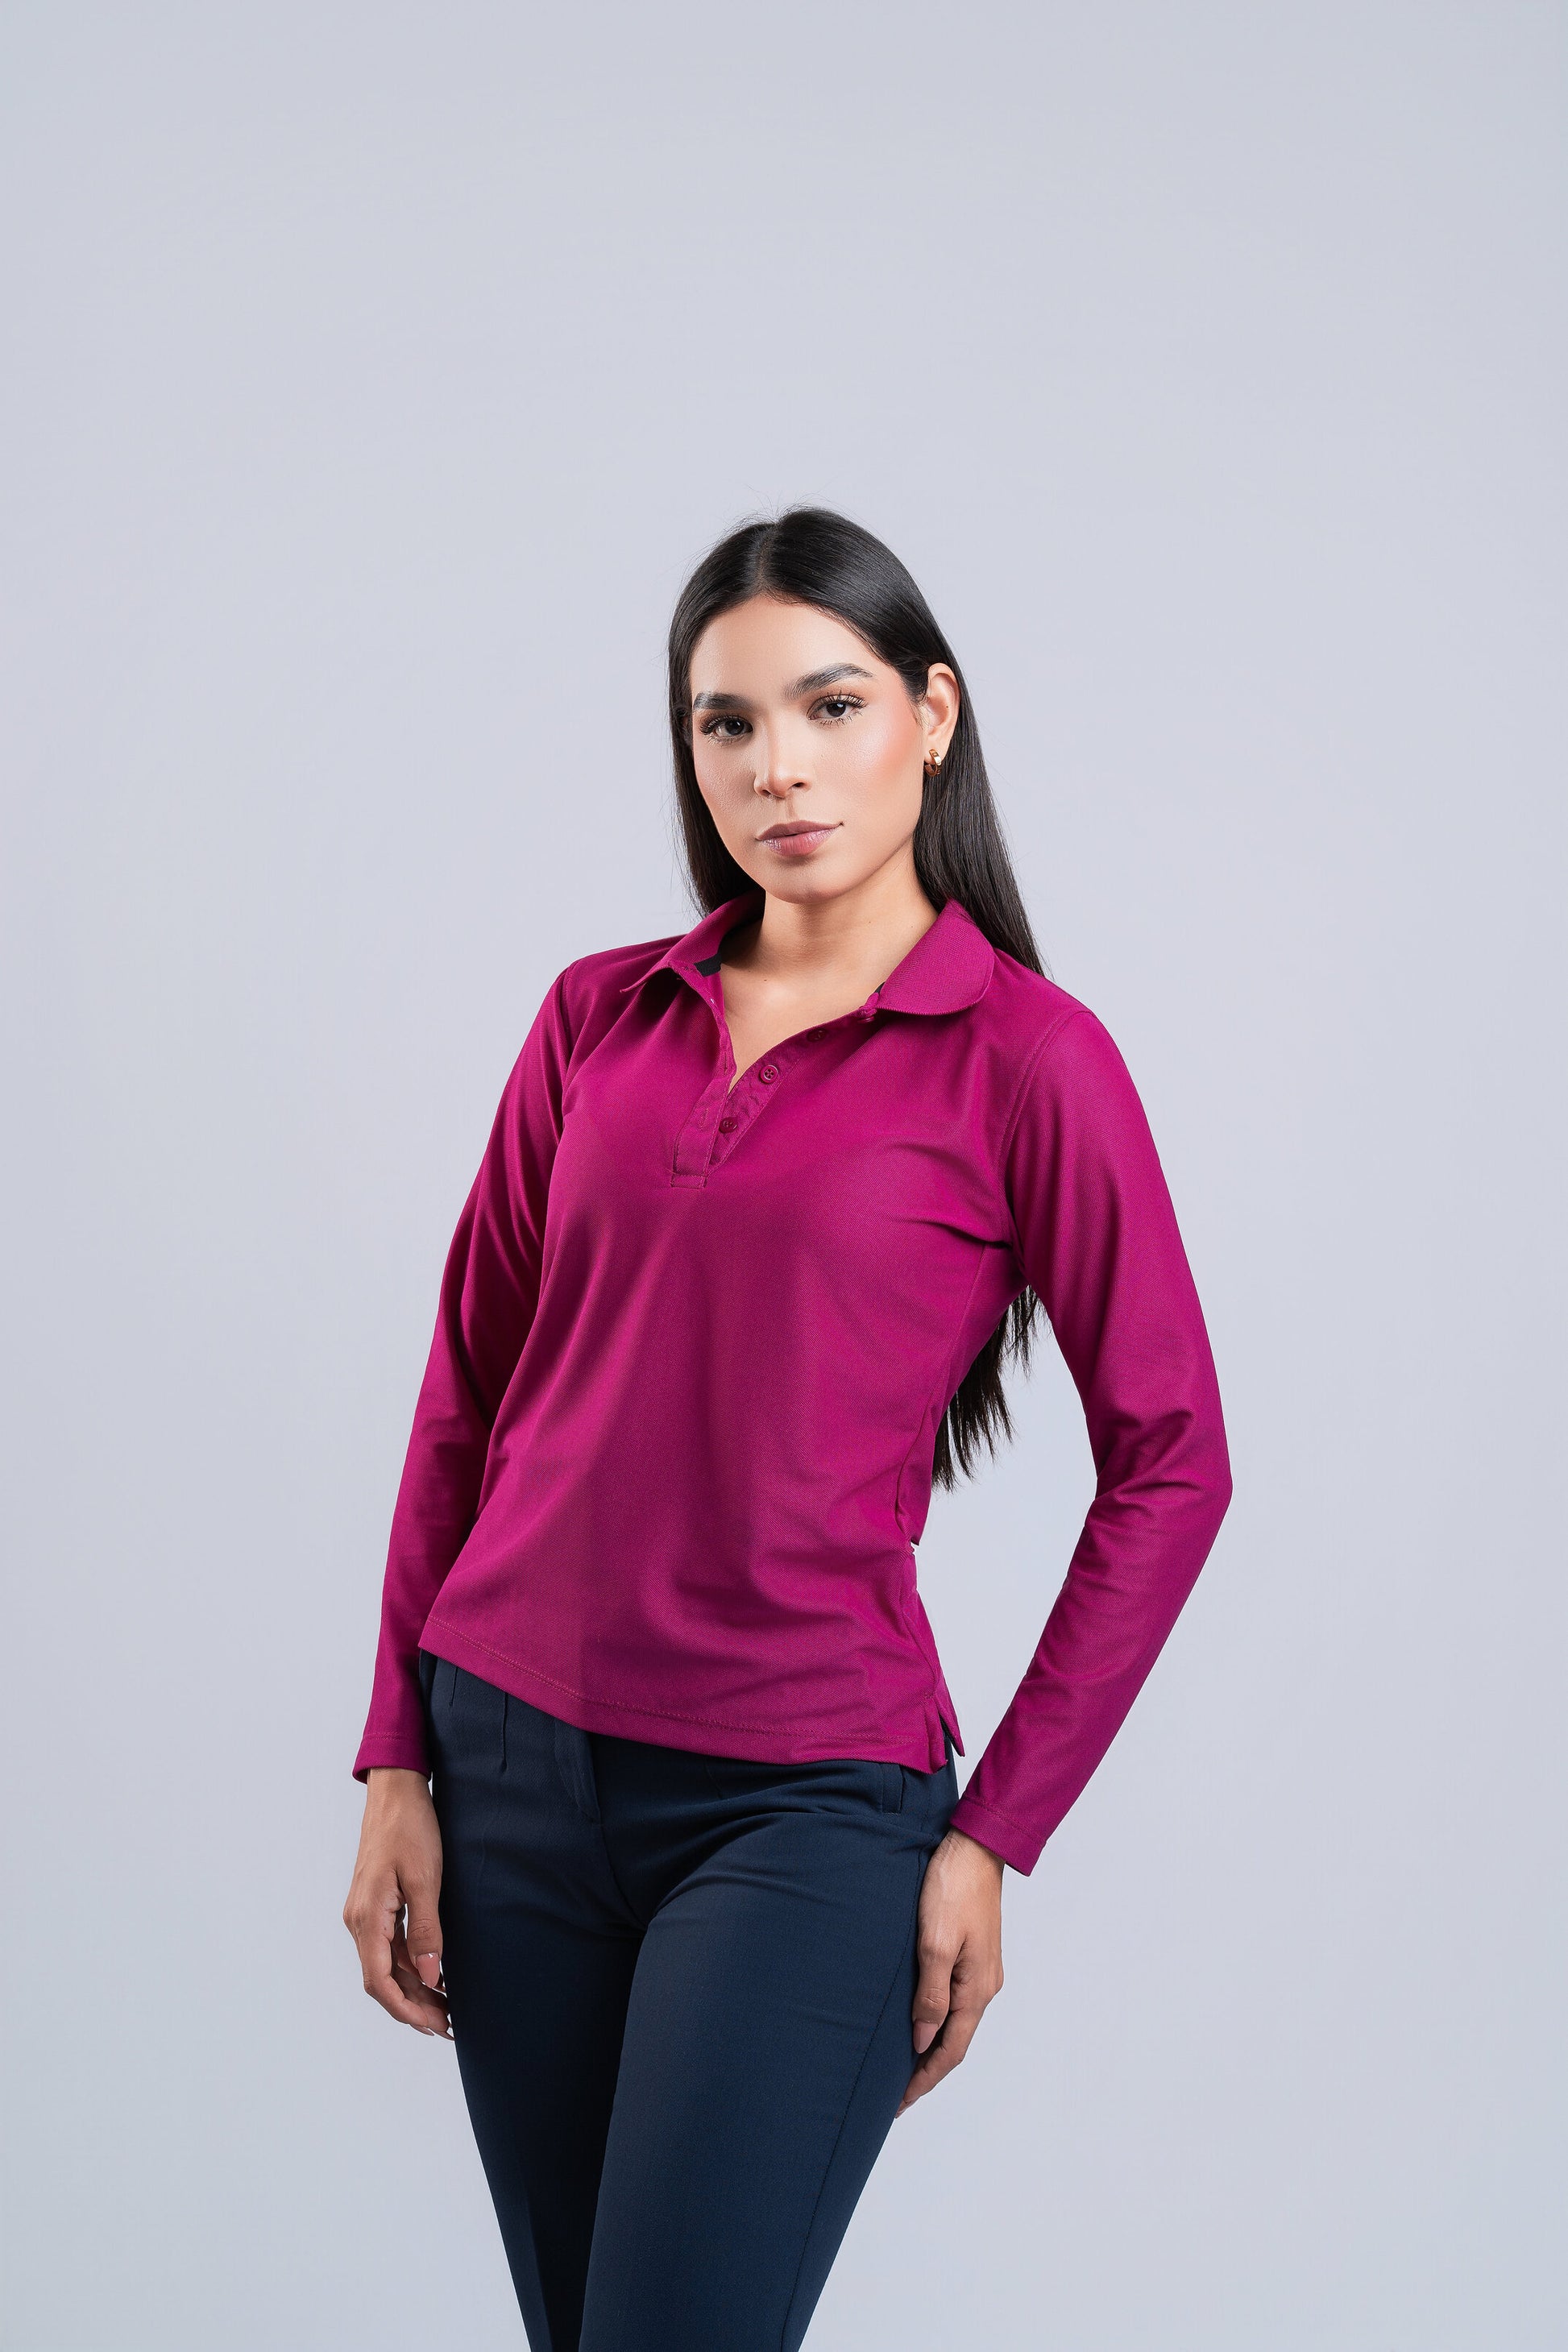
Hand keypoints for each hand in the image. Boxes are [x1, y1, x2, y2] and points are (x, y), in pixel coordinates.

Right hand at [342, 1767, 451, 2037]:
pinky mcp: (375, 1904)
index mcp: (367, 1918)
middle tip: (450, 2025)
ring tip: (447, 2008)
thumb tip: (428, 1976)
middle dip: (414, 2007)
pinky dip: (410, 1966)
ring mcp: (365, 1913)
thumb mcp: (425, 1879)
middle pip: (382, 1979)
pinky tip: (434, 1974)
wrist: (396, 1790)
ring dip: (414, 1989)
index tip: (434, 2027)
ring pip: (386, 1965)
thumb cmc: (411, 1828)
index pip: (379, 1982)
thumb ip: (426, 1931)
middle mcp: (359, 1921)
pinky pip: (389, 1946)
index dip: (406, 2010)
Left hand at [896, 1825, 1004, 2115]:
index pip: (949, 2051)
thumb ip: (930, 1995)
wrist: (975, 1845)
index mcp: (977, 1989)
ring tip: (901, 2065)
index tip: (898, 2104)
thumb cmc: (952, 1888)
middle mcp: (984, 1985)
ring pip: (955, 2021)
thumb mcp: (935, 1943)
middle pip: (954, 2042)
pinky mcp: (974, 1953)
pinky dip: (936, 2019)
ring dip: (931, 2046)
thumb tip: (922, 2041)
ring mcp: (982, 1969)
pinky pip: (955, 2000)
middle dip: (926, 2070)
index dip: (924, 2080)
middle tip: (894, 2095)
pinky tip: (918, 2019)